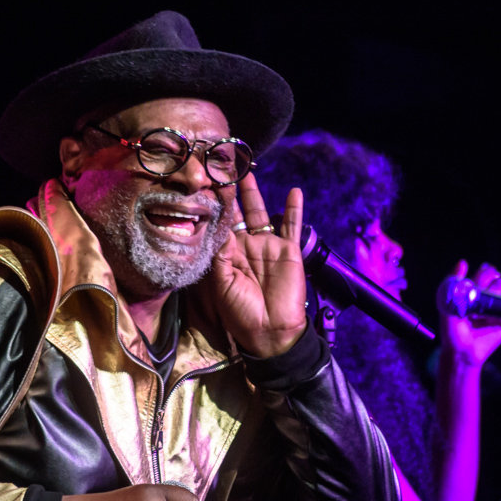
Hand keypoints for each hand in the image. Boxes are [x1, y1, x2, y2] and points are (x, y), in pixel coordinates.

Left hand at [207, 175, 306, 357]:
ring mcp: (268, 247)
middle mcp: (246, 247)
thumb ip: (220, 255)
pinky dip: (294, 208)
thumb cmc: (240, 312)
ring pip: (261, 213)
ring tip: (248, 171)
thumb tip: (220, 229)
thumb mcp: (222, 283)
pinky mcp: (288, 250)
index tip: (205, 186)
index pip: (220, 225)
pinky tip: (295, 191)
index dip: (214, 207)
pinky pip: (292, 225)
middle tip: (222, 169)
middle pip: (238, 213)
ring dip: (254, 193)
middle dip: (231, 193)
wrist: (269, 331)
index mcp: (228, 255)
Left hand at [439, 260, 500, 367]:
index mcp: (473, 292)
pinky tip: (498, 312)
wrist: (461, 352)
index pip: (483, 273)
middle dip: (493, 280)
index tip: (482, 276)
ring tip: (489, 303)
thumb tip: (463, 262)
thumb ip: (453, 284)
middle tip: (485, 289)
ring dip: (499, 292)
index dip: (485, 272)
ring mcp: (497, 307)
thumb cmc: (452, 329)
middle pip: (497, 279)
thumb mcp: (447, 305)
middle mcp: (487, 297)